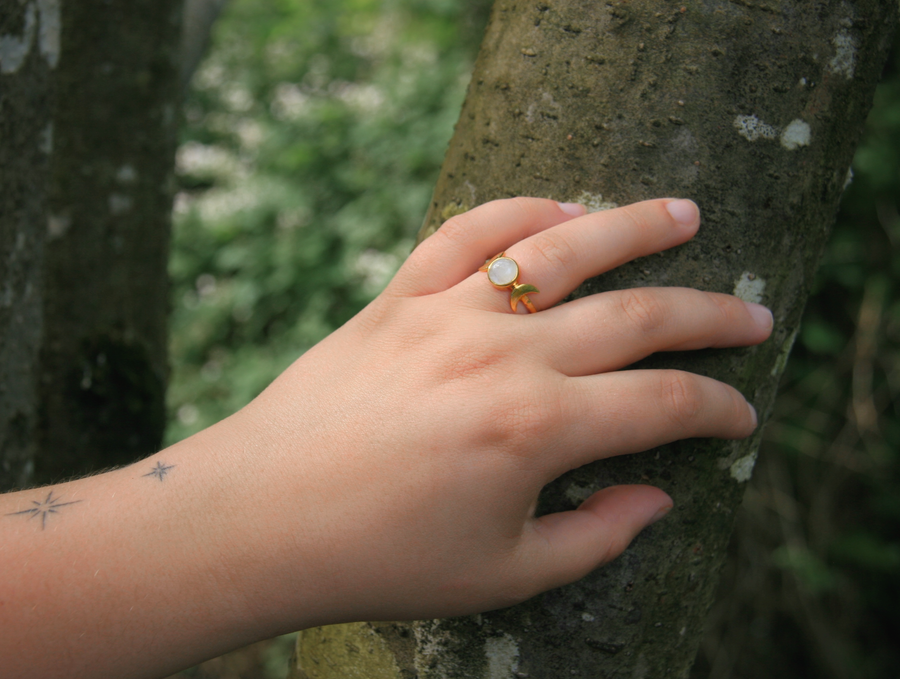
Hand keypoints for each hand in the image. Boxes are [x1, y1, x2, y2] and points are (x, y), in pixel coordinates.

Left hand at [218, 197, 772, 632]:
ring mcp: (448, 315)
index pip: (662, 405)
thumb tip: (656, 497)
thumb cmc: (377, 558)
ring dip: (633, 227)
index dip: (717, 409)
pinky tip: (558, 209)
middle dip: (708, 316)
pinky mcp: (399, 298)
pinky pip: (465, 233)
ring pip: (563, 248)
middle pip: (636, 316)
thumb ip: (596, 536)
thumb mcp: (501, 574)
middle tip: (751, 314)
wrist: (260, 517)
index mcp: (535, 431)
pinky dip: (517, 212)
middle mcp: (501, 357)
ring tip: (684, 214)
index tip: (741, 415)